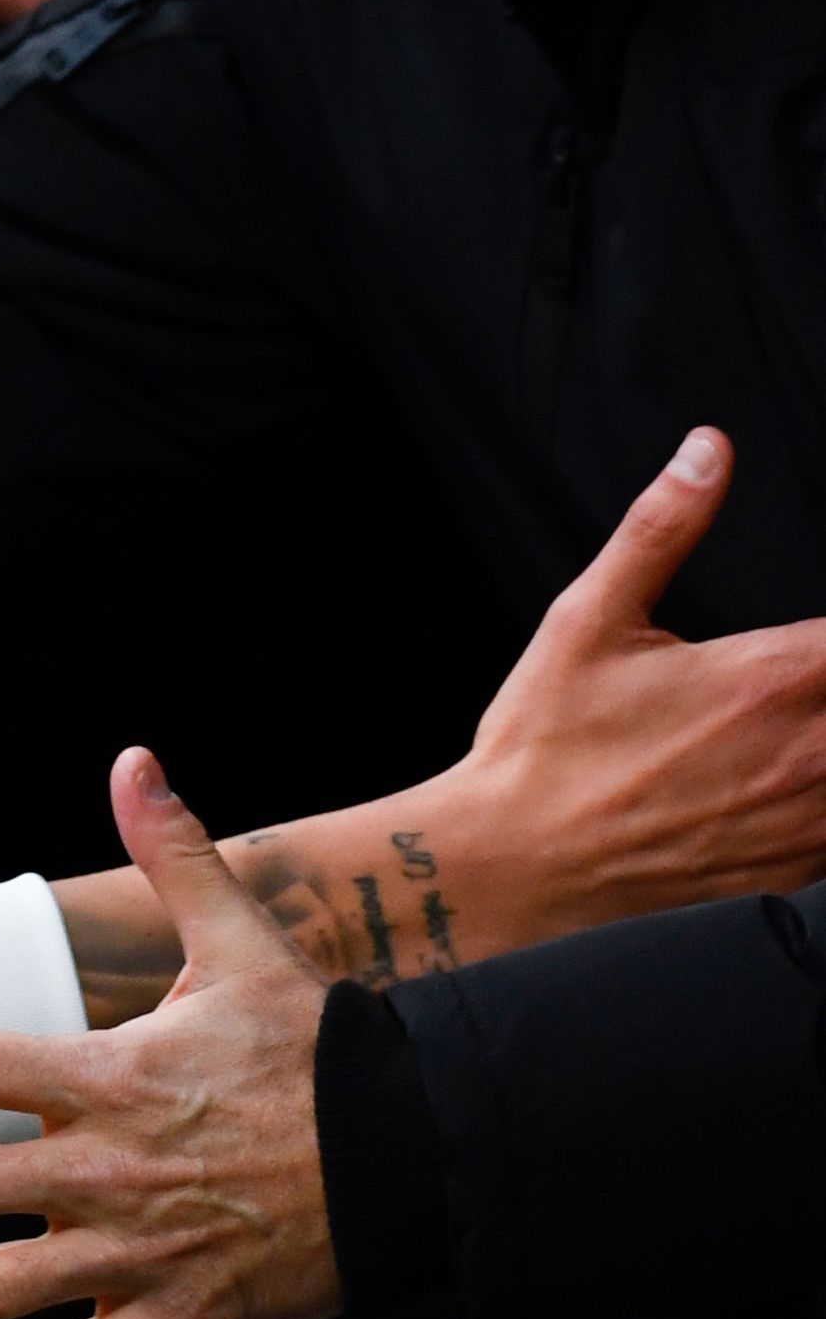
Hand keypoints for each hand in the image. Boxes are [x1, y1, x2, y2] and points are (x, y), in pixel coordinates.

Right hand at [40, 429, 825, 1024]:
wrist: (523, 863)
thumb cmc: (547, 743)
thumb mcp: (588, 616)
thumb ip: (661, 527)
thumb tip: (707, 452)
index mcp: (775, 677)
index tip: (817, 640)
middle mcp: (814, 750)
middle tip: (798, 676)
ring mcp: (815, 817)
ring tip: (794, 721)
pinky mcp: (803, 866)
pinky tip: (793, 772)